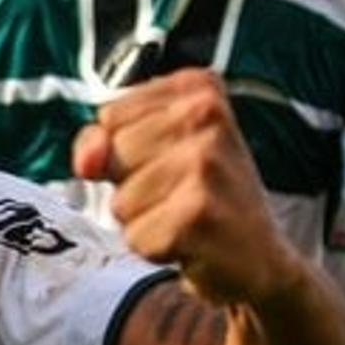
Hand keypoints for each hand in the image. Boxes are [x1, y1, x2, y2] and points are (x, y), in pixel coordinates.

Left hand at [72, 69, 305, 307]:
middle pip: (113, 154)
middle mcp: (206, 115)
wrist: (258, 256)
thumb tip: (86, 162)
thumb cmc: (203, 196)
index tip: (169, 160)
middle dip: (131, 184)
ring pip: (120, 199)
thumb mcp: (151, 151)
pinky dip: (154, 248)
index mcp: (197, 88)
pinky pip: (136, 236)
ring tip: (184, 216)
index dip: (125, 149)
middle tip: (179, 193)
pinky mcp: (199, 212)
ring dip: (143, 219)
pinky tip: (191, 241)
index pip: (111, 116)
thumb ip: (103, 140)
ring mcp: (206, 163)